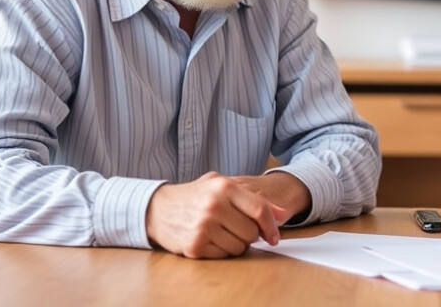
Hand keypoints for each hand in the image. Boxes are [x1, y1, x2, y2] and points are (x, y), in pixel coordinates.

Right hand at [145, 171, 305, 257]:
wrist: (157, 209)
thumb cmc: (194, 196)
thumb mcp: (222, 186)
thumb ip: (253, 198)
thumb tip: (282, 214)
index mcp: (223, 187)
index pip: (260, 210)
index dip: (272, 226)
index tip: (274, 237)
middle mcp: (214, 205)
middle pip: (252, 232)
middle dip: (250, 235)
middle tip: (236, 229)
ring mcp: (203, 226)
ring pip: (239, 247)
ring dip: (235, 244)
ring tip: (221, 232)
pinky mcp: (195, 245)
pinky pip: (223, 255)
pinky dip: (221, 251)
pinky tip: (210, 239)